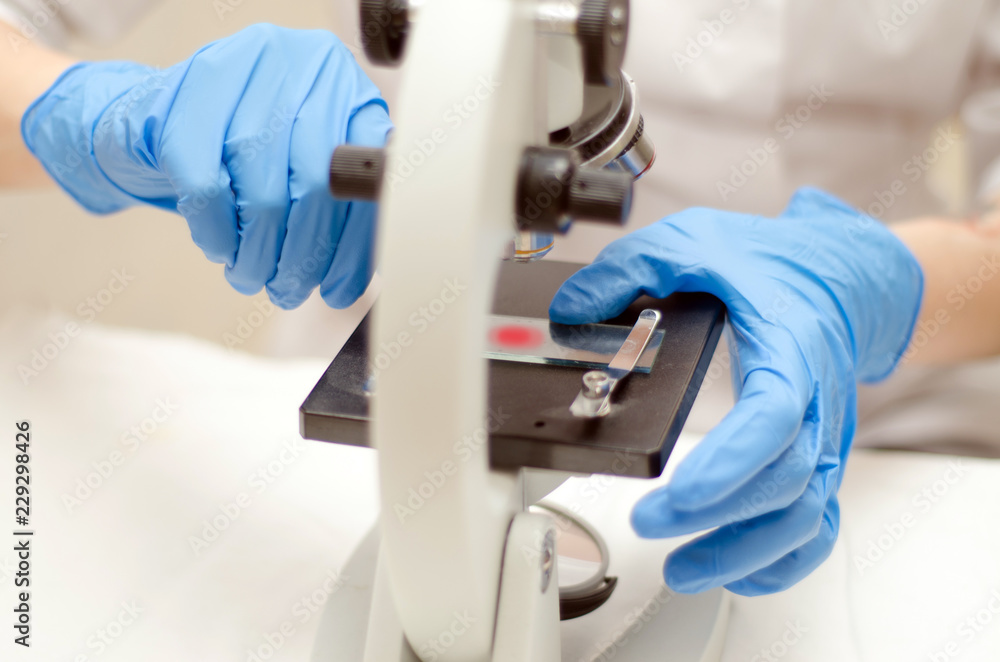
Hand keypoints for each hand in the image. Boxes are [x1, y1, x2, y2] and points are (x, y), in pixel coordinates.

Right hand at [22, 24, 390, 308]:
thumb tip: (359, 273)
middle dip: (305, 255)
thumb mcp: (299, 161)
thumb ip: (339, 199)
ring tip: (253, 277)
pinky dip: (217, 236)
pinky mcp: (181, 103)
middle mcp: (293, 63)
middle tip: (290, 290)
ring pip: (265, 194)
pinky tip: (220, 250)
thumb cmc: (237, 151)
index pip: (366, 169)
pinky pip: (208, 192)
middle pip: (319, 183)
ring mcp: (236, 74)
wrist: (144, 119)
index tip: (340, 287)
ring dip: (259, 256)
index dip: (356, 240)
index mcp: (336, 77)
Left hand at [549, 188, 922, 594]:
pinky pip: (818, 520)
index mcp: (788, 347)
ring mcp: (822, 434)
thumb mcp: (692, 242)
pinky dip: (785, 556)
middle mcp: (814, 399)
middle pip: (784, 477)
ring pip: (803, 511)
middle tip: (650, 525)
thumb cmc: (770, 263)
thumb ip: (628, 271)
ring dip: (746, 550)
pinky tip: (740, 572)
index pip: (771, 417)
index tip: (678, 493)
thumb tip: (570, 310)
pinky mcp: (818, 455)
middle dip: (717, 515)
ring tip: (685, 570)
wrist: (839, 274)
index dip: (730, 463)